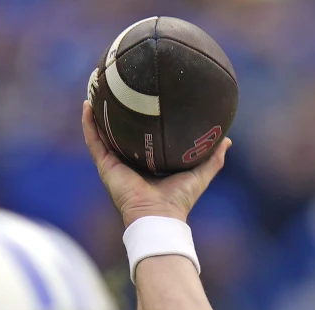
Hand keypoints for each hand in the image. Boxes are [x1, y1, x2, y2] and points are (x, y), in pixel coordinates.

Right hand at [81, 101, 229, 227]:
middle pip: (120, 133)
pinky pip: (93, 140)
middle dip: (117, 114)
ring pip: (102, 133)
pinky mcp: (105, 166)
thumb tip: (227, 140)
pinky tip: (87, 104)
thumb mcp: (200, 174)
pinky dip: (88, 123)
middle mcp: (129, 162)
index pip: (144, 139)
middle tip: (117, 89)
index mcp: (149, 164)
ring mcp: (115, 163)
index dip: (142, 121)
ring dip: (97, 113)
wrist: (158, 215)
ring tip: (96, 89)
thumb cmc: (179, 200)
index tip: (144, 101)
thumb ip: (213, 158)